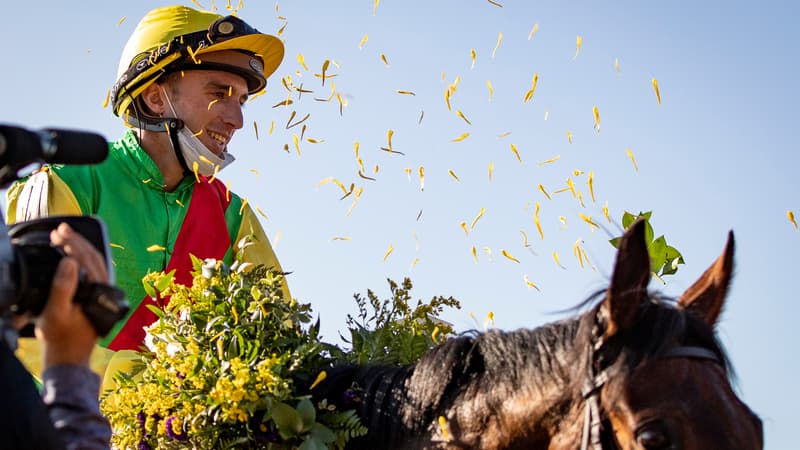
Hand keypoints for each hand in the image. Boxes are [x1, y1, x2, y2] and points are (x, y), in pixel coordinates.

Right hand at [35, 223, 107, 368]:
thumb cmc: (61, 337)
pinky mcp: (97, 295)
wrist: (69, 357)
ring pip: (95, 262)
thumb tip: (70, 262)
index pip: (88, 258)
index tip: (58, 233)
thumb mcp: (56, 313)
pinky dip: (82, 259)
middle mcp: (106, 289)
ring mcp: (103, 291)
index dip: (73, 243)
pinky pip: (92, 270)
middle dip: (77, 241)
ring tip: (64, 237)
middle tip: (60, 230)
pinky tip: (72, 255)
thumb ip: (63, 287)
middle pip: (94, 256)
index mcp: (99, 290)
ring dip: (80, 248)